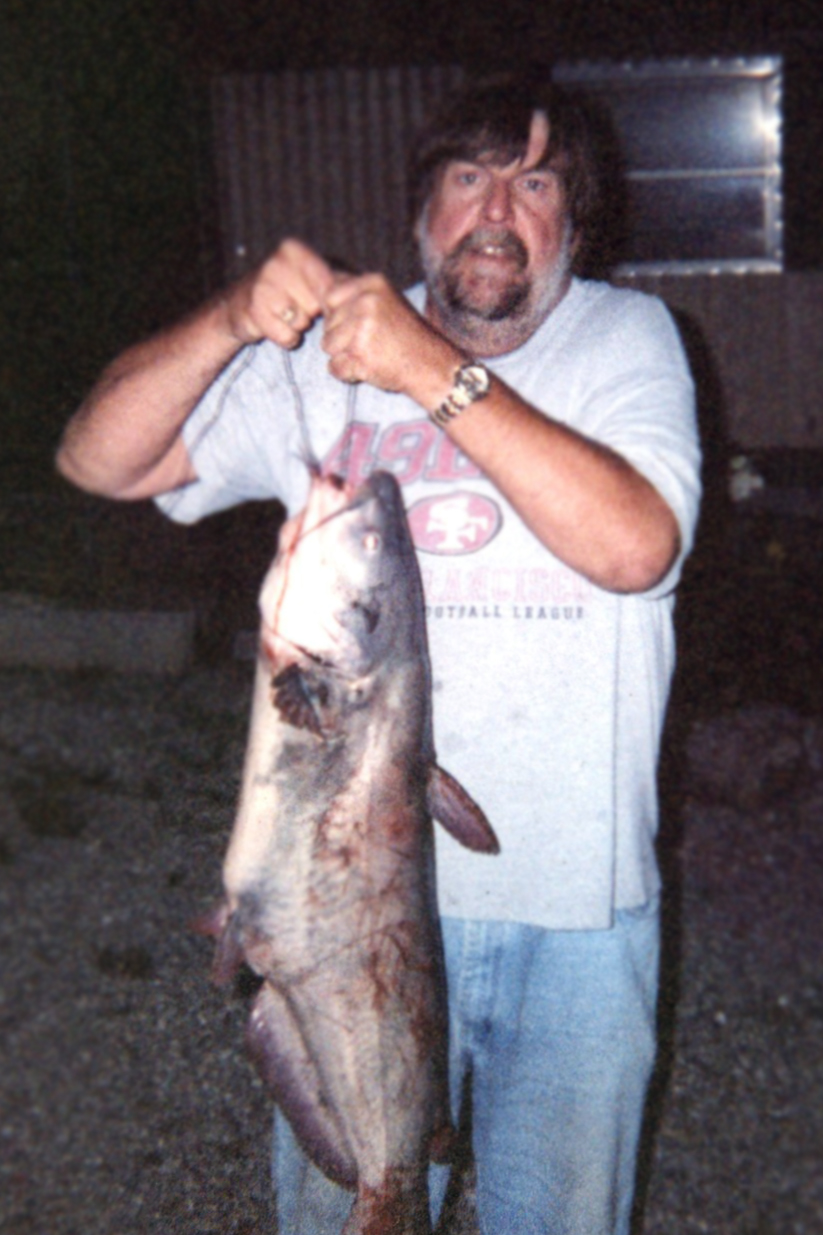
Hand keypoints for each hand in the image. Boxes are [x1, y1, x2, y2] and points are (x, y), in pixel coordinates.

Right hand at [223, 239, 335, 348]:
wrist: (236, 306)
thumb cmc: (283, 294)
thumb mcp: (308, 281)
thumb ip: (335, 283)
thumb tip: (360, 295)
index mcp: (295, 250)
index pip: (330, 286)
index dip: (326, 302)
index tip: (311, 300)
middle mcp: (278, 262)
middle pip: (316, 305)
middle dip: (307, 313)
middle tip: (289, 305)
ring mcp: (264, 284)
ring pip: (302, 321)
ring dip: (295, 326)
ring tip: (280, 314)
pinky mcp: (254, 310)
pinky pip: (287, 336)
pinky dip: (283, 338)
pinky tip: (272, 325)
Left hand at [321, 274, 447, 392]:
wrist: (432, 366)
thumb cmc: (406, 337)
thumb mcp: (385, 302)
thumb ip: (355, 294)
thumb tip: (322, 290)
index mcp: (371, 283)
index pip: (330, 296)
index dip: (340, 316)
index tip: (364, 325)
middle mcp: (365, 300)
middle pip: (327, 323)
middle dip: (343, 338)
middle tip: (373, 342)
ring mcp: (362, 327)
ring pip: (327, 345)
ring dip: (344, 356)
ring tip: (372, 354)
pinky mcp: (360, 354)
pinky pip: (334, 367)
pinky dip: (348, 373)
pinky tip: (370, 368)